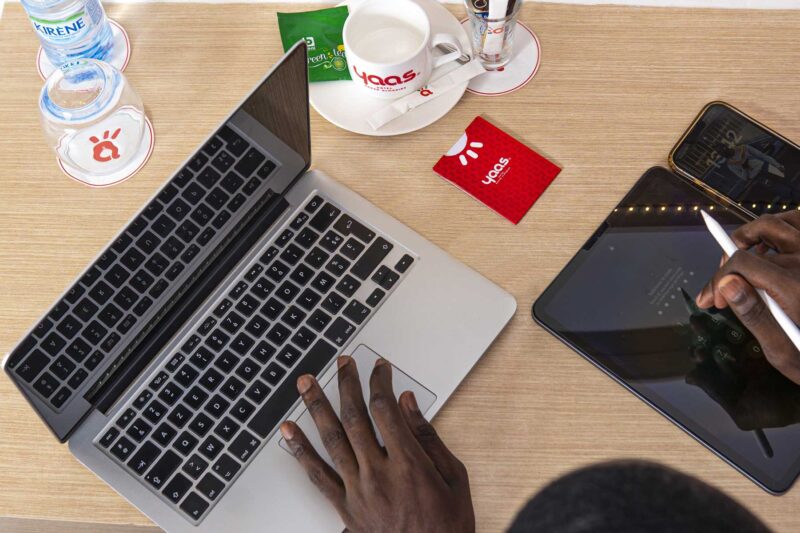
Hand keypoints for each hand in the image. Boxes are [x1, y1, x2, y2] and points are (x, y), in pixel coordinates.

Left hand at [279, 357, 474, 532]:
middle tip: (342, 363)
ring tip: (306, 383)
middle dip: (347, 384)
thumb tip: (407, 403)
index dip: (379, 381)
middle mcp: (379, 474)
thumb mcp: (454, 477)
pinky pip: (317, 475)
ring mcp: (358, 491)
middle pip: (355, 417)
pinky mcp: (345, 508)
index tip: (379, 368)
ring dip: (317, 406)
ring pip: (331, 439)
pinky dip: (300, 450)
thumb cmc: (446, 526)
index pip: (385, 409)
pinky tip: (290, 431)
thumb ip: (428, 437)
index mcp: (409, 464)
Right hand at [696, 212, 799, 383]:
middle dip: (726, 269)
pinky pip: (796, 221)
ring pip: (772, 224)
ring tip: (739, 258)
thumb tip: (727, 284)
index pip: (740, 264)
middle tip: (721, 290)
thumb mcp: (783, 350)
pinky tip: (768, 249)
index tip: (712, 300)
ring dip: (747, 238)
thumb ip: (754, 315)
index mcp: (795, 288)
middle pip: (750, 248)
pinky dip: (776, 228)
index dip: (718, 280)